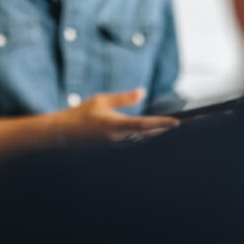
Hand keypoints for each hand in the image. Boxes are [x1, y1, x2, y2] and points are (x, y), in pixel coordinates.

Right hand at [57, 88, 178, 141]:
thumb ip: (123, 98)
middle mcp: (118, 139)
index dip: (162, 123)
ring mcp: (116, 147)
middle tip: (181, 125)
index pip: (144, 125)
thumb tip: (142, 92)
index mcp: (115, 125)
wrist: (62, 133)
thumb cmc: (81, 114)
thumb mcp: (101, 101)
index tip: (177, 122)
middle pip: (148, 136)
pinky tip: (153, 135)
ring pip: (142, 141)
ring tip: (172, 128)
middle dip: (164, 130)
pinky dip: (145, 139)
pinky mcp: (113, 150)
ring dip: (156, 135)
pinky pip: (133, 144)